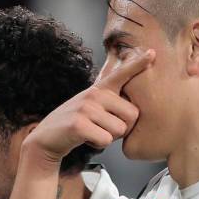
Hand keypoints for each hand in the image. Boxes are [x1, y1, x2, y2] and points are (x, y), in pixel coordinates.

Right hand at [24, 48, 154, 163]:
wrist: (47, 137)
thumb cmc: (78, 125)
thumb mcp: (94, 108)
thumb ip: (112, 104)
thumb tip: (136, 111)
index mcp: (100, 89)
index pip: (122, 74)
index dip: (138, 64)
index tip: (152, 53)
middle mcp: (94, 94)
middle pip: (132, 115)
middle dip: (123, 129)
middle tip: (104, 128)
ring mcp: (85, 107)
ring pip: (120, 130)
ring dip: (109, 138)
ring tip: (93, 132)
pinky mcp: (78, 124)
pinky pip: (106, 140)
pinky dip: (98, 145)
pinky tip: (86, 139)